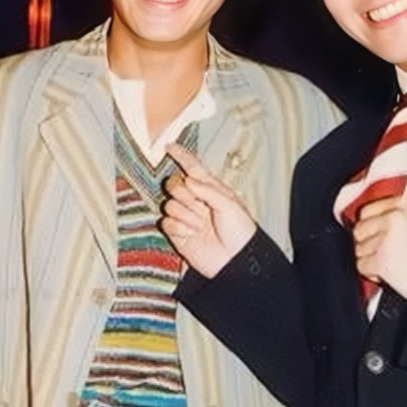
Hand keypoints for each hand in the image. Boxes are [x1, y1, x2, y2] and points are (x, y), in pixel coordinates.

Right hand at [161, 143, 256, 277]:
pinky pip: (166, 222)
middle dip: (180, 190)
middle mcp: (196, 201)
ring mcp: (186, 217)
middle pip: (175, 184)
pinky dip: (178, 227)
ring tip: (199, 225)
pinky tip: (192, 234)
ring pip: (170, 204)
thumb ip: (208, 189)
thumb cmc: (240, 231)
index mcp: (210, 190)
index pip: (193, 168)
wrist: (236, 261)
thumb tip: (187, 179)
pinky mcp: (178, 233)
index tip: (168, 146)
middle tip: (194, 202)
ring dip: (184, 213)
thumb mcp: (230, 205)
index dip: (181, 157)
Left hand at [353, 196, 406, 302]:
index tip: (375, 235)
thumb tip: (365, 220)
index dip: (369, 226)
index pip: (366, 210)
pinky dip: (372, 273)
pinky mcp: (382, 260)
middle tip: (386, 252)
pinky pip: (361, 266)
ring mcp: (386, 239)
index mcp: (403, 205)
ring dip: (371, 259)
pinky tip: (389, 273)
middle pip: (359, 230)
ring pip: (359, 249)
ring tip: (393, 262)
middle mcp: (393, 218)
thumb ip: (392, 217)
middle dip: (368, 243)